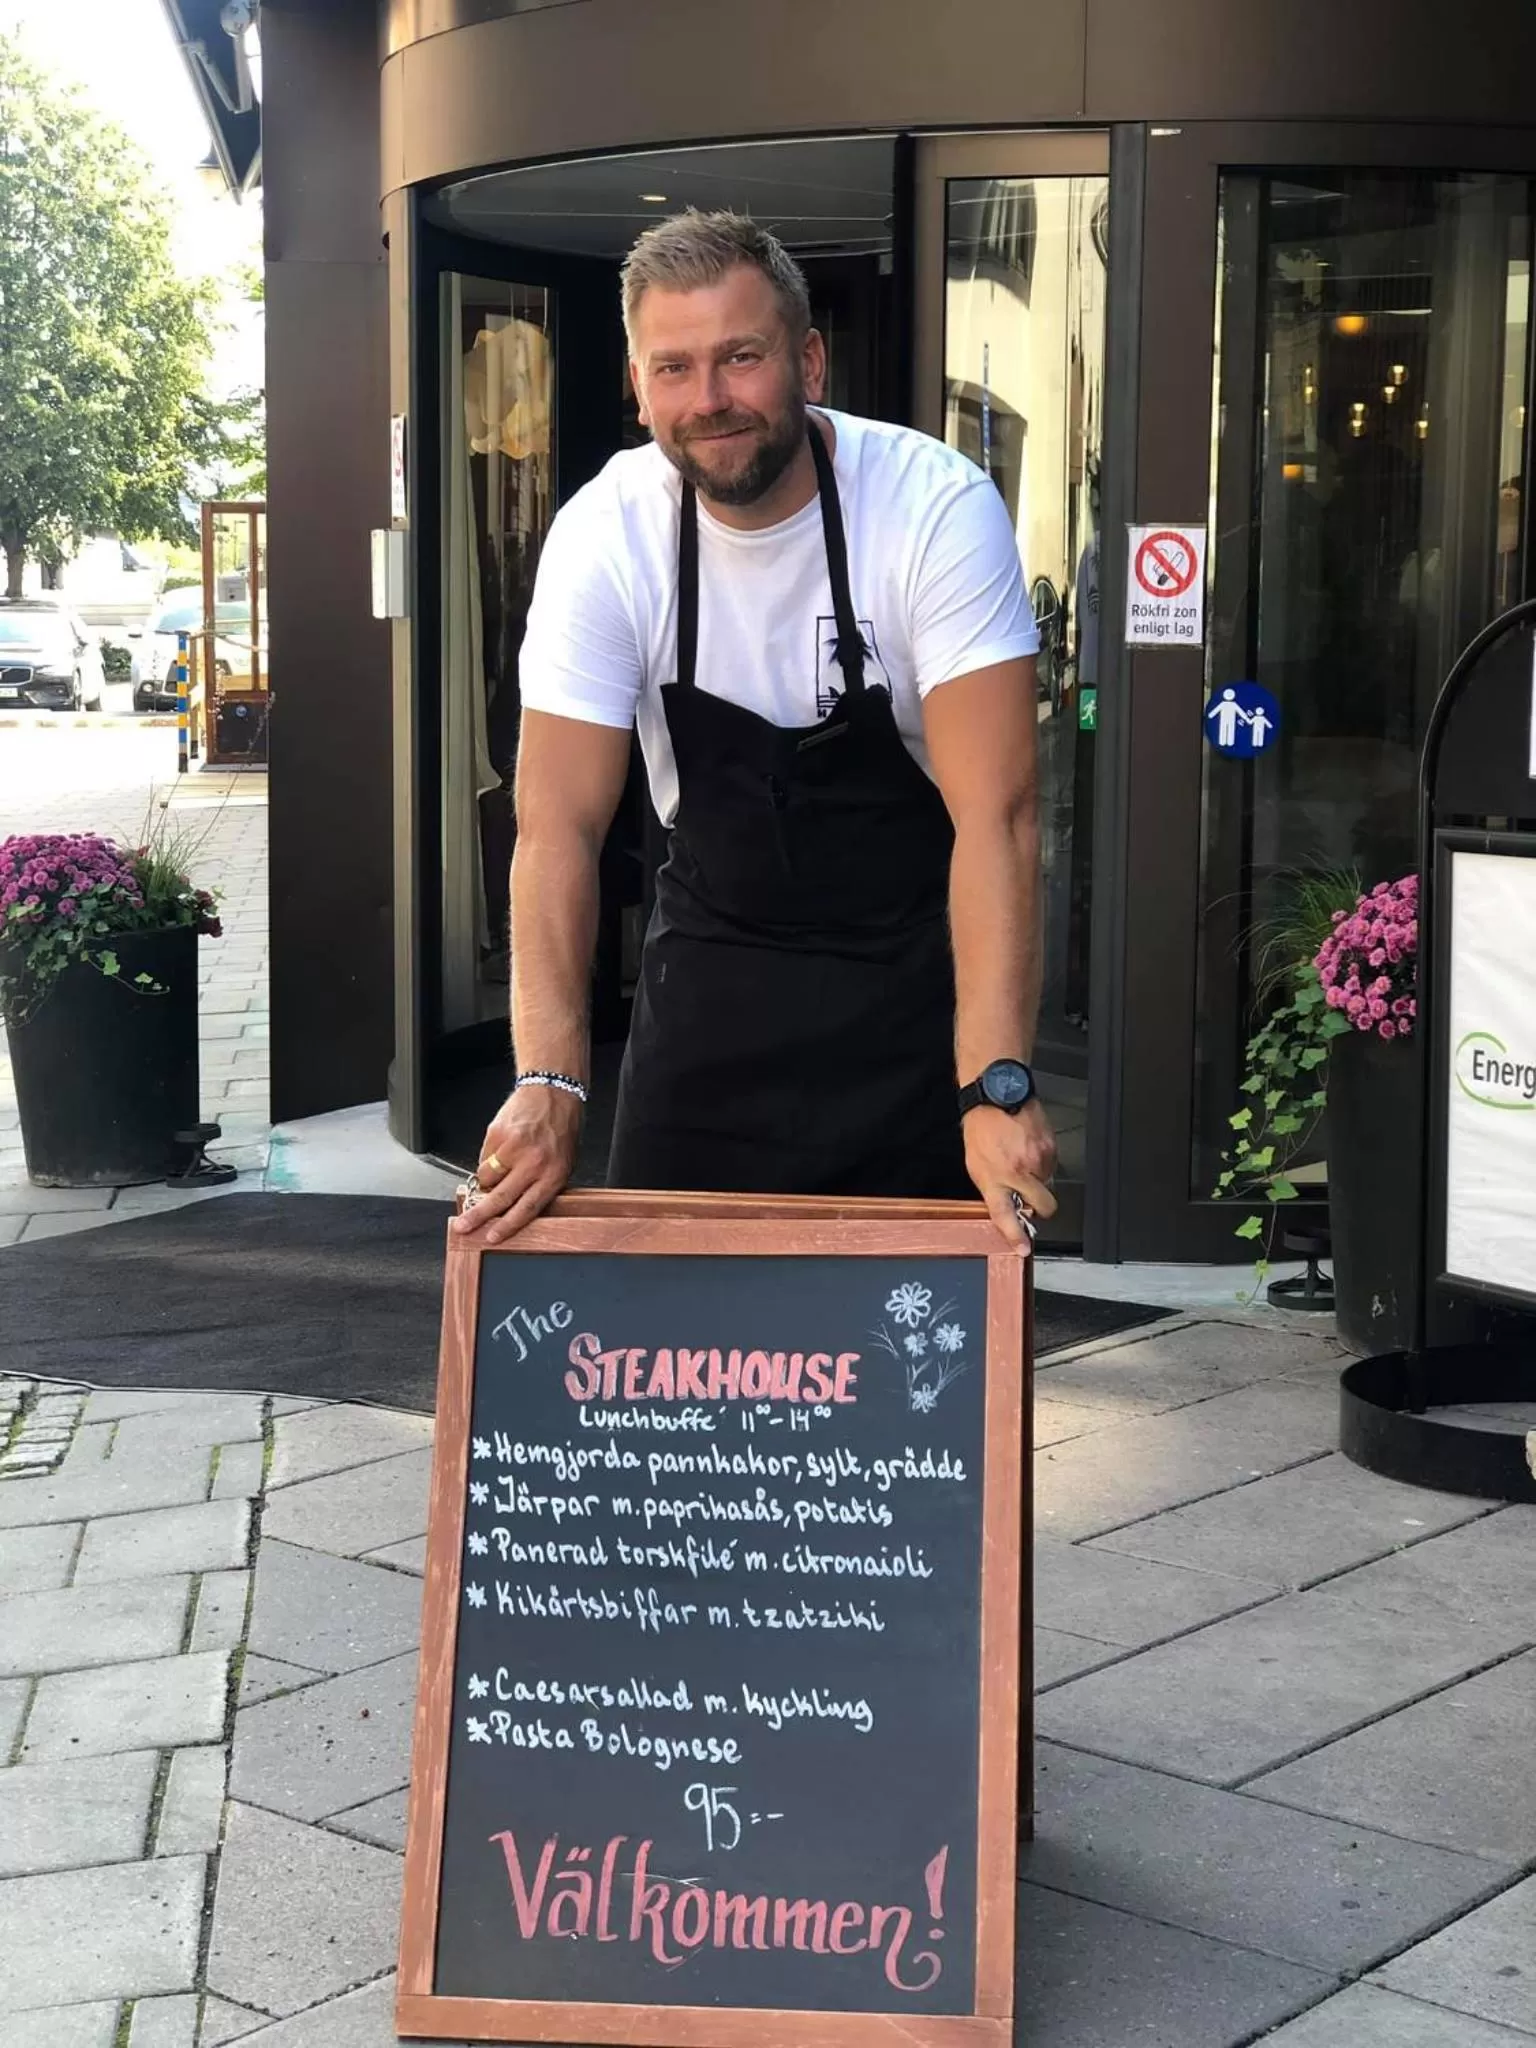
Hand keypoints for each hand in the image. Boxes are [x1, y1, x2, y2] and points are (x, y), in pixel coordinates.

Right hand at [451, 1085, 582, 1244]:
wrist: (553, 1091)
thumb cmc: (561, 1128)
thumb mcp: (563, 1162)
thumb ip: (542, 1186)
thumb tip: (515, 1209)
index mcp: (553, 1174)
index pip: (527, 1208)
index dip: (507, 1225)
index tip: (492, 1236)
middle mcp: (533, 1163)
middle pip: (501, 1198)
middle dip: (479, 1215)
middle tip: (463, 1225)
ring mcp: (514, 1148)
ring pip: (487, 1177)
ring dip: (486, 1181)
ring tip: (498, 1170)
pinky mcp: (498, 1134)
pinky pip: (484, 1157)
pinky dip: (489, 1158)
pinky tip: (502, 1148)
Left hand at [963, 1100, 1057, 1250]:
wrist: (997, 1094)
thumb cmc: (982, 1128)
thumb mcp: (976, 1164)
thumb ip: (993, 1188)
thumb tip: (1007, 1206)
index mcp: (994, 1179)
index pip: (1005, 1215)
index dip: (1016, 1235)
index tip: (1024, 1248)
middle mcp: (1018, 1173)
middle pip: (1044, 1206)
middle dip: (1040, 1207)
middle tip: (1028, 1195)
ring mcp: (1038, 1160)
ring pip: (1048, 1184)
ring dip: (1038, 1179)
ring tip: (1020, 1158)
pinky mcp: (1051, 1148)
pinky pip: (1052, 1166)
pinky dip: (1042, 1163)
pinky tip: (1028, 1147)